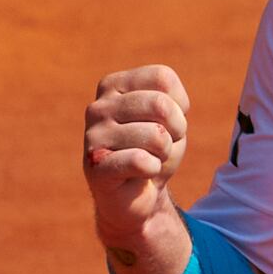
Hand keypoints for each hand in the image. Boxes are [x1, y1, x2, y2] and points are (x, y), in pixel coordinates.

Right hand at [82, 63, 192, 273]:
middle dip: (176, 129)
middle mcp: (99, 107)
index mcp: (113, 86)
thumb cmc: (153, 150)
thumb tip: (158, 123)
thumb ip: (168, 103)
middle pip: (161, 104)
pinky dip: (153, 169)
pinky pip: (140, 161)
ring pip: (156, 135)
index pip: (162, 78)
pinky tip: (142, 174)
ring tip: (150, 159)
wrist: (135, 195)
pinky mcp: (95, 167)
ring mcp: (93, 137)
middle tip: (164, 145)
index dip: (179, 105)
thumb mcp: (170, 118)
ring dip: (164, 153)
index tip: (168, 122)